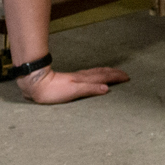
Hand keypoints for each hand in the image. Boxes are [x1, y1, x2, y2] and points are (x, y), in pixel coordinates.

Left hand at [15, 65, 130, 104]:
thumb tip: (106, 88)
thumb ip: (90, 89)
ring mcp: (77, 77)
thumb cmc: (53, 91)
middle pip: (102, 73)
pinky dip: (97, 74)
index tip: (127, 77)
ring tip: (113, 73)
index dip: (116, 77)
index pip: (104, 77)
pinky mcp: (71, 80)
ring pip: (96, 73)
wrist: (37, 84)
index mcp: (84, 80)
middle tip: (124, 74)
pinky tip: (94, 77)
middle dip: (114, 73)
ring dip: (106, 72)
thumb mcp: (73, 92)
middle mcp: (82, 77)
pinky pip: (89, 75)